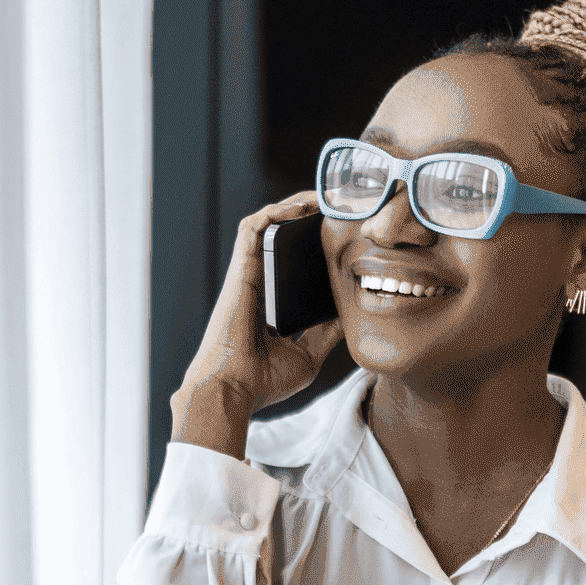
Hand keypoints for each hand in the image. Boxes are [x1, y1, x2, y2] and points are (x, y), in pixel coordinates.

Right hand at [170, 194, 345, 459]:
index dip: (316, 244)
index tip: (344, 233)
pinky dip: (274, 211)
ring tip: (324, 195)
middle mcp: (260, 283)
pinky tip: (301, 204)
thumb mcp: (309, 355)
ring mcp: (249, 274)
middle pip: (284, 238)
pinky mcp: (241, 269)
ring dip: (294, 205)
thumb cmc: (263, 380)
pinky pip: (253, 227)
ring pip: (268, 224)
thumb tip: (352, 315)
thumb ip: (328, 334)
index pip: (296, 263)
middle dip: (309, 216)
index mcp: (273, 302)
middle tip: (340, 205)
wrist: (234, 389)